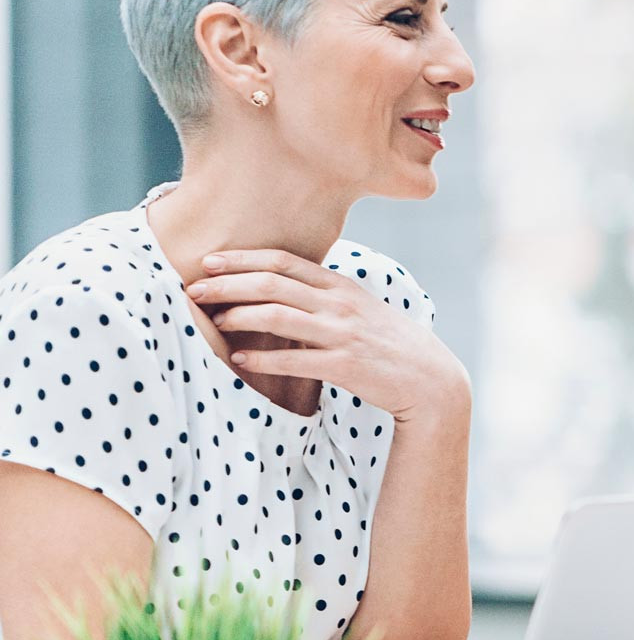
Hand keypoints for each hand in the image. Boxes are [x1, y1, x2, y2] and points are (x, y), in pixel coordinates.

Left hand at [188, 249, 467, 422]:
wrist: (431, 380)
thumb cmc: (392, 345)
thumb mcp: (363, 308)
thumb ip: (326, 295)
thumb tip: (286, 286)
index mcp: (342, 287)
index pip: (284, 261)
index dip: (243, 258)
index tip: (210, 261)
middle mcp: (340, 305)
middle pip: (273, 283)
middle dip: (228, 283)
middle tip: (195, 288)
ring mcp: (343, 334)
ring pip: (278, 315)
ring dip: (239, 316)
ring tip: (215, 321)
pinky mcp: (345, 365)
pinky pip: (294, 359)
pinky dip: (262, 358)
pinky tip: (240, 358)